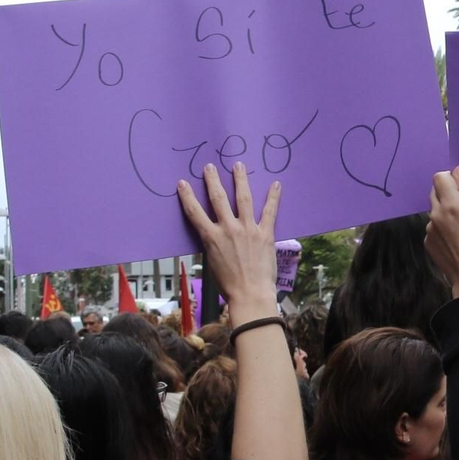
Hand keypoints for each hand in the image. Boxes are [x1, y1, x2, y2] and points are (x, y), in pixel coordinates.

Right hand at [178, 163, 280, 320]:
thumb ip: (213, 245)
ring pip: (243, 198)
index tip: (182, 183)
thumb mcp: (212, 263)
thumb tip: (214, 235)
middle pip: (218, 199)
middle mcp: (228, 229)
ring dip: (240, 180)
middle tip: (210, 167)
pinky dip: (273, 197)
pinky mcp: (265, 234)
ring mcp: (248, 229)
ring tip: (238, 165)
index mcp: (211, 237)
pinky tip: (275, 184)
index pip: (195, 212)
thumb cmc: (229, 285)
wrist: (250, 294)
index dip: (187, 196)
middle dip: (213, 180)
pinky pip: (270, 211)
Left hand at [426, 167, 458, 298]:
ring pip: (434, 211)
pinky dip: (441, 228)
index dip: (450, 180)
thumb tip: (456, 171)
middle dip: (447, 195)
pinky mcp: (427, 242)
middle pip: (435, 192)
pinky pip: (433, 227)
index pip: (439, 177)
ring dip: (444, 213)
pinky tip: (454, 240)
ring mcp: (429, 229)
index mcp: (450, 204)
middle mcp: (435, 214)